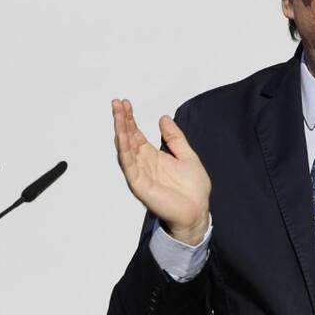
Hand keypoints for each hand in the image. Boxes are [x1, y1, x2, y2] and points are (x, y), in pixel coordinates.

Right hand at [112, 99, 211, 245]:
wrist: (197, 211)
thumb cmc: (193, 189)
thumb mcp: (187, 155)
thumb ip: (175, 138)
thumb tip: (164, 118)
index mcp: (154, 156)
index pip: (137, 134)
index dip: (130, 119)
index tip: (125, 103)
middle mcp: (143, 163)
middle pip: (129, 137)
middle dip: (122, 120)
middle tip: (117, 103)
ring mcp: (139, 173)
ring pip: (125, 148)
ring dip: (120, 131)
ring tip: (116, 114)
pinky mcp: (139, 184)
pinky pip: (129, 164)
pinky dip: (124, 150)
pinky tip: (122, 137)